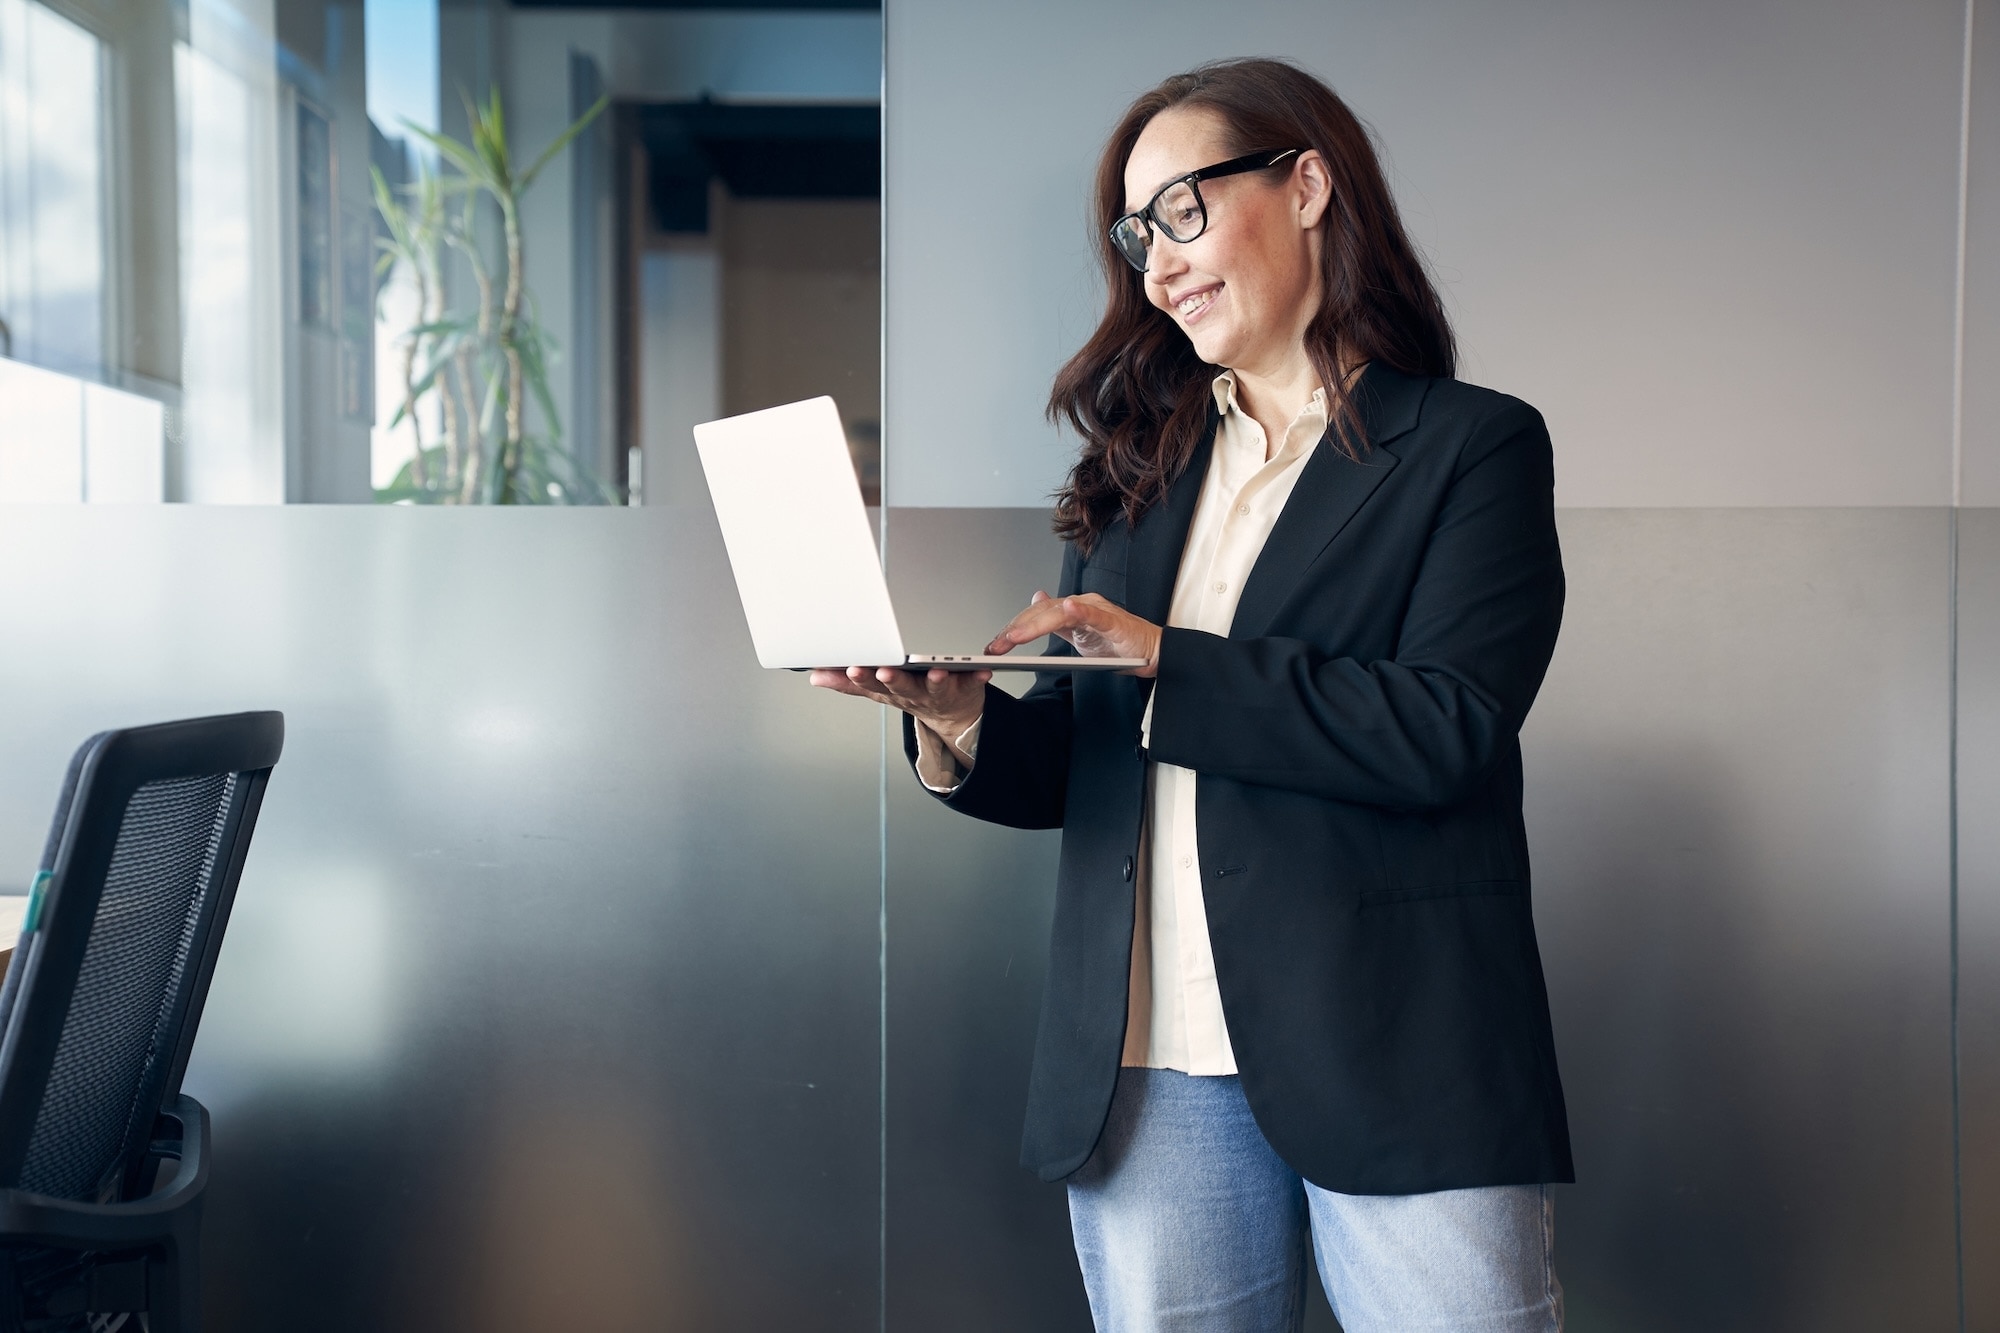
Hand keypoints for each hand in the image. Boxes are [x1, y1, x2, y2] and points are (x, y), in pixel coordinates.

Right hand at [808, 665, 990, 753]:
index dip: (862, 678)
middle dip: (893, 679)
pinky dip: (978, 676)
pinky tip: (984, 669)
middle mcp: (914, 694)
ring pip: (936, 688)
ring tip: (938, 673)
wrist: (953, 718)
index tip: (852, 668)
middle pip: (902, 687)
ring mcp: (941, 693)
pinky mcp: (966, 688)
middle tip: (885, 671)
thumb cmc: (914, 696)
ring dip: (937, 681)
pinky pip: (973, 682)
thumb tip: (815, 676)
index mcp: (892, 692)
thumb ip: (847, 684)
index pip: (872, 685)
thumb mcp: (877, 691)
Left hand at [986, 590, 1161, 676]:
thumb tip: (1034, 599)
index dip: (1013, 628)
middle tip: (995, 646)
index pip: (1035, 615)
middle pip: (1042, 613)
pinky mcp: (1114, 621)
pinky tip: (1067, 608)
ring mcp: (1098, 611)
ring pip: (1060, 613)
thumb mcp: (1079, 636)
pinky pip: (1095, 614)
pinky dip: (1081, 610)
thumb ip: (1056, 621)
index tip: (992, 644)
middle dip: (1016, 629)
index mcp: (1071, 611)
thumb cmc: (1119, 645)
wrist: (1152, 652)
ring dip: (1035, 624)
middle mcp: (1081, 605)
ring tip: (1015, 638)